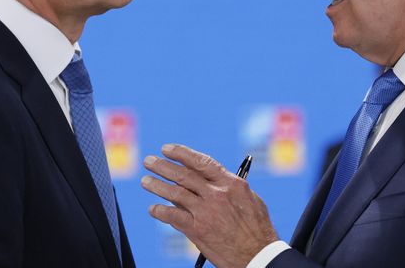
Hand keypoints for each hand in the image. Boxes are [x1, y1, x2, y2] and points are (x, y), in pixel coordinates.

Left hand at [142, 143, 278, 267]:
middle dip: (163, 166)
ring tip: (146, 180)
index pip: (201, 162)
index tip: (167, 149)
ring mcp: (206, 212)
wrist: (258, 255)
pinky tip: (153, 209)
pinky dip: (160, 211)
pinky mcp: (198, 230)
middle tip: (149, 161)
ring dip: (157, 186)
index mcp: (231, 183)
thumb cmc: (257, 229)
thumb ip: (229, 187)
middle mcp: (217, 194)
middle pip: (184, 175)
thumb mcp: (251, 199)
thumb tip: (210, 179)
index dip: (181, 154)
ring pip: (175, 193)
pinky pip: (173, 217)